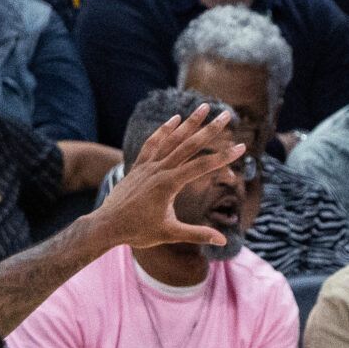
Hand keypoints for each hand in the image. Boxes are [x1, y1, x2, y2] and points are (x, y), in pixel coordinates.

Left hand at [96, 105, 243, 250]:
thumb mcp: (169, 234)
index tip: (241, 146)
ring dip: (189, 122)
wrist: (106, 225)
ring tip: (204, 107)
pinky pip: (153, 143)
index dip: (224, 157)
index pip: (202, 166)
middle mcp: (159, 170)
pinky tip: (175, 120)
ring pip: (172, 139)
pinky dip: (164, 130)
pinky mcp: (139, 166)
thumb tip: (222, 241)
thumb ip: (197, 234)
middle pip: (189, 145)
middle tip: (226, 115)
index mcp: (169, 184)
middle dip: (210, 129)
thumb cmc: (138, 232)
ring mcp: (148, 166)